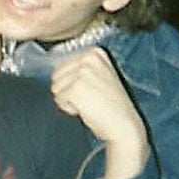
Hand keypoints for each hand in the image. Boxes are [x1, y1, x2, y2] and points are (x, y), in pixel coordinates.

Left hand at [50, 48, 148, 178]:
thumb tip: (54, 67)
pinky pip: (59, 98)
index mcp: (94, 52)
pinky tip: (86, 109)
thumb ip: (79, 67)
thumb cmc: (110, 105)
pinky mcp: (76, 88)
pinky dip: (68, 108)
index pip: (62, 64)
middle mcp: (88, 58)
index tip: (92, 89)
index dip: (71, 81)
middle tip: (90, 98)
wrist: (124, 126)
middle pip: (56, 74)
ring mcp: (82, 72)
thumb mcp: (99, 76)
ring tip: (89, 102)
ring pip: (55, 87)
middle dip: (67, 90)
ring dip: (68, 99)